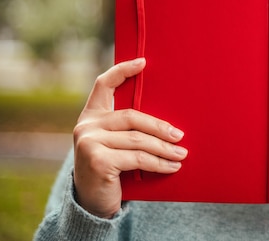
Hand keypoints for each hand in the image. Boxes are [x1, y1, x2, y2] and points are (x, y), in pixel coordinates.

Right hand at [72, 58, 187, 217]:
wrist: (92, 206)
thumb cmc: (111, 170)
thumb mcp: (115, 145)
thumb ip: (128, 129)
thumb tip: (168, 122)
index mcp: (91, 116)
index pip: (104, 84)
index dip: (123, 70)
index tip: (144, 62)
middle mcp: (86, 126)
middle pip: (131, 116)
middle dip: (160, 126)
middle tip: (180, 135)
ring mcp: (89, 142)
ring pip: (138, 139)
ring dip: (165, 148)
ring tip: (182, 154)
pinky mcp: (97, 160)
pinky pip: (138, 158)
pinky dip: (159, 163)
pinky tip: (172, 166)